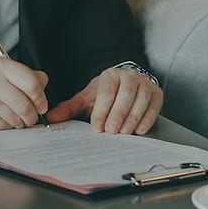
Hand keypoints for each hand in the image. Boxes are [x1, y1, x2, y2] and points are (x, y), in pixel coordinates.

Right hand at [0, 58, 48, 129]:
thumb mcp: (14, 71)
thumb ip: (33, 79)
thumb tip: (42, 99)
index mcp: (5, 67)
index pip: (32, 84)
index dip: (40, 99)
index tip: (42, 106)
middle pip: (24, 106)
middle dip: (32, 116)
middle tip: (32, 116)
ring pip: (15, 119)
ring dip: (21, 122)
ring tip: (18, 115)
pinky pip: (4, 126)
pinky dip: (8, 125)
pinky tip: (6, 117)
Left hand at [45, 68, 162, 133]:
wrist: (127, 82)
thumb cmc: (106, 93)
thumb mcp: (87, 98)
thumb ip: (69, 108)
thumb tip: (50, 119)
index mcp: (110, 75)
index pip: (106, 91)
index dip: (101, 110)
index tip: (97, 127)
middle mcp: (129, 76)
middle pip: (125, 95)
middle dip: (117, 115)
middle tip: (111, 131)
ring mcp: (145, 84)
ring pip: (140, 101)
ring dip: (132, 119)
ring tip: (123, 133)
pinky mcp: (157, 94)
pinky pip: (154, 107)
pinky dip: (147, 119)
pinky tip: (138, 130)